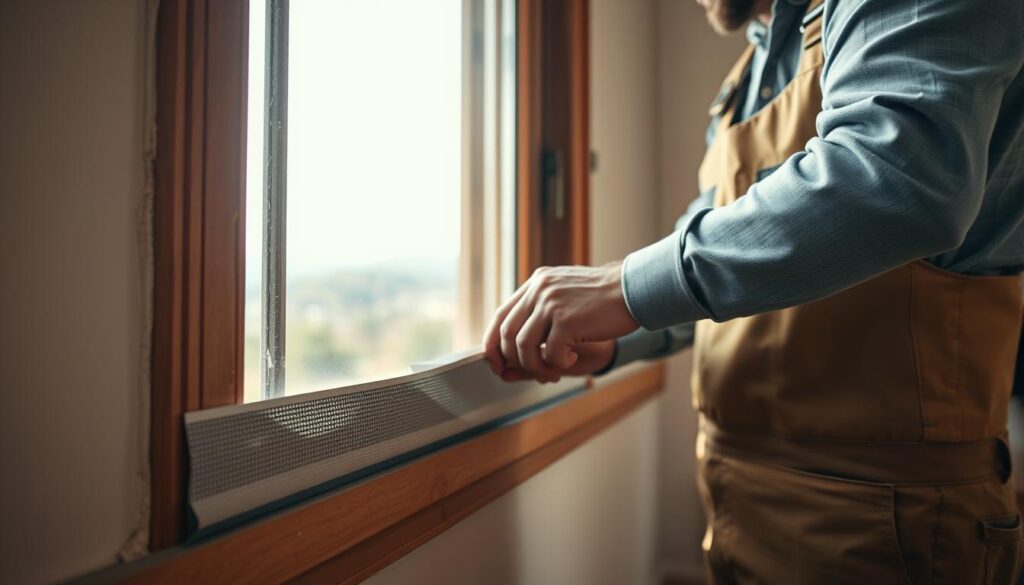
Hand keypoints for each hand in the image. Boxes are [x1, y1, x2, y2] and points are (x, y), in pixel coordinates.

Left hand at [483, 262, 637, 378]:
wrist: (635, 289)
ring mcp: (551, 303)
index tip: (498, 364)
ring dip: (538, 366)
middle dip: (515, 360)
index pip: (500, 316)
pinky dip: (559, 364)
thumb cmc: (604, 299)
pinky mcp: (567, 320)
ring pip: (524, 346)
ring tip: (557, 367)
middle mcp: (539, 289)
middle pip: (507, 333)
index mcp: (536, 283)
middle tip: (536, 371)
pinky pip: (550, 354)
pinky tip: (574, 359)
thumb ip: (541, 313)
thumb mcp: (566, 295)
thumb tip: (514, 350)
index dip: (494, 344)